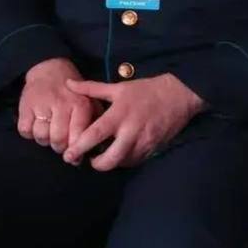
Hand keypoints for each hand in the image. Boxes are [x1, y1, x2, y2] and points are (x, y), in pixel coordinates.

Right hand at [18, 58, 99, 154]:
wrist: (49, 69)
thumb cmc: (72, 91)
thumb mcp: (89, 101)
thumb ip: (93, 121)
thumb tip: (97, 148)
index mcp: (80, 104)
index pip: (78, 135)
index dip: (76, 150)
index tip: (75, 157)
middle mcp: (62, 104)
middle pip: (58, 139)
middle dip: (59, 148)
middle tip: (60, 145)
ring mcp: (42, 105)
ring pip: (41, 137)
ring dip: (44, 140)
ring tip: (49, 133)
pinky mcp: (25, 106)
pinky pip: (25, 131)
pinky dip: (29, 134)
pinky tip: (36, 126)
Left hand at [61, 74, 205, 170]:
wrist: (179, 94)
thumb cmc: (145, 90)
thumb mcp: (118, 87)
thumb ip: (92, 88)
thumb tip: (68, 83)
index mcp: (119, 114)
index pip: (95, 135)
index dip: (80, 147)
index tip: (68, 154)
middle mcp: (131, 130)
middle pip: (110, 159)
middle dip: (96, 164)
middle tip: (90, 160)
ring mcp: (144, 141)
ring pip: (122, 163)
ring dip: (111, 162)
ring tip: (106, 154)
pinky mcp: (154, 147)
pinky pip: (135, 161)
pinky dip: (125, 160)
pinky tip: (122, 152)